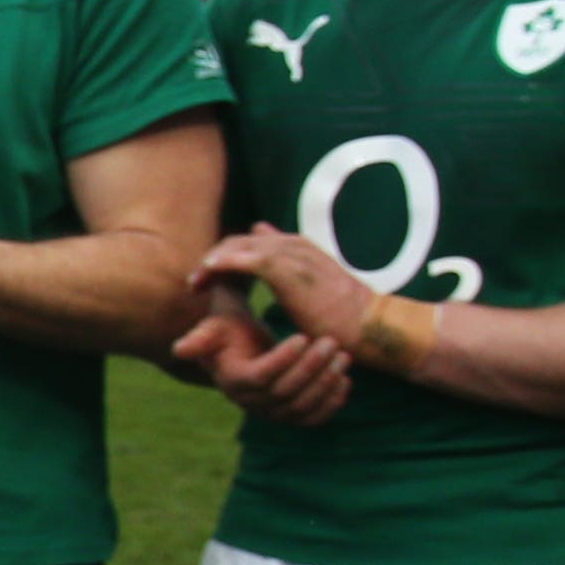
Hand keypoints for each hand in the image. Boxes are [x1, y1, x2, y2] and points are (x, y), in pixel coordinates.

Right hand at [171, 296, 353, 427]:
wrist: (241, 347)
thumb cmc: (229, 330)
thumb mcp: (214, 328)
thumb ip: (201, 338)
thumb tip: (180, 349)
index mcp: (233, 381)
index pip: (261, 376)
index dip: (283, 360)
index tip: (302, 336)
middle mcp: (250, 403)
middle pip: (285, 392)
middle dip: (311, 367)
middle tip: (331, 342)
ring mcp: (271, 413)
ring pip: (302, 406)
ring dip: (326, 384)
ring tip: (343, 356)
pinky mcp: (290, 415)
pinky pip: (312, 419)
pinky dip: (331, 404)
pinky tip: (345, 382)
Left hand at [193, 223, 378, 352]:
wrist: (367, 324)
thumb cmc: (341, 314)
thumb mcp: (311, 288)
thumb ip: (289, 270)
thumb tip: (266, 250)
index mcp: (298, 249)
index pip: (251, 242)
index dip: (226, 257)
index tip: (209, 280)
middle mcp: (293, 245)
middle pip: (240, 241)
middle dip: (214, 258)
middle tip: (196, 283)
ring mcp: (291, 254)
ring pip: (238, 246)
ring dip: (213, 263)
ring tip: (197, 284)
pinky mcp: (288, 269)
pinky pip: (245, 258)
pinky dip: (223, 263)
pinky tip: (208, 273)